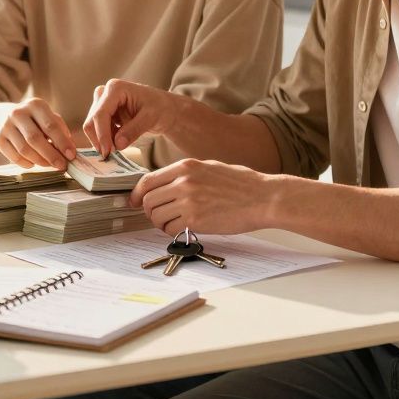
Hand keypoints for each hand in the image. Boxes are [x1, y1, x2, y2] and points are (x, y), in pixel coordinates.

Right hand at [0, 98, 74, 169]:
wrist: (3, 116)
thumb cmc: (34, 120)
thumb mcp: (48, 117)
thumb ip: (61, 131)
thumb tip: (70, 150)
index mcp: (35, 105)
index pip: (50, 125)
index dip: (62, 142)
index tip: (71, 155)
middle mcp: (18, 112)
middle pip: (35, 139)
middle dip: (51, 155)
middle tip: (61, 165)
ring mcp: (6, 125)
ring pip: (24, 149)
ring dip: (39, 161)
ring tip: (48, 165)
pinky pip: (13, 156)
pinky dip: (25, 163)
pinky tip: (33, 163)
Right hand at [82, 79, 175, 155]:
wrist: (164, 109)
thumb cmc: (161, 108)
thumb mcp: (151, 118)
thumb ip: (134, 130)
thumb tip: (117, 144)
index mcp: (115, 89)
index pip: (101, 114)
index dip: (101, 135)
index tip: (107, 152)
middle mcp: (105, 93)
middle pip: (92, 121)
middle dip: (100, 139)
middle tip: (112, 155)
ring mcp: (102, 103)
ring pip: (93, 127)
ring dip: (104, 140)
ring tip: (122, 144)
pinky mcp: (104, 114)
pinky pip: (98, 130)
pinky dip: (107, 139)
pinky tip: (121, 139)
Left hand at [129, 159, 269, 235]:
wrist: (263, 197)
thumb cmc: (241, 183)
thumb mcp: (209, 167)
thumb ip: (186, 175)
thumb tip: (166, 185)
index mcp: (185, 166)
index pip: (147, 180)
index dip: (137, 194)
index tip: (135, 201)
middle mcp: (183, 182)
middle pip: (147, 200)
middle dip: (150, 210)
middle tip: (160, 216)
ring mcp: (188, 201)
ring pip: (156, 216)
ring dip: (161, 223)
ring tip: (174, 223)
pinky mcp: (196, 220)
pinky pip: (170, 229)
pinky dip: (172, 232)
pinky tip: (185, 228)